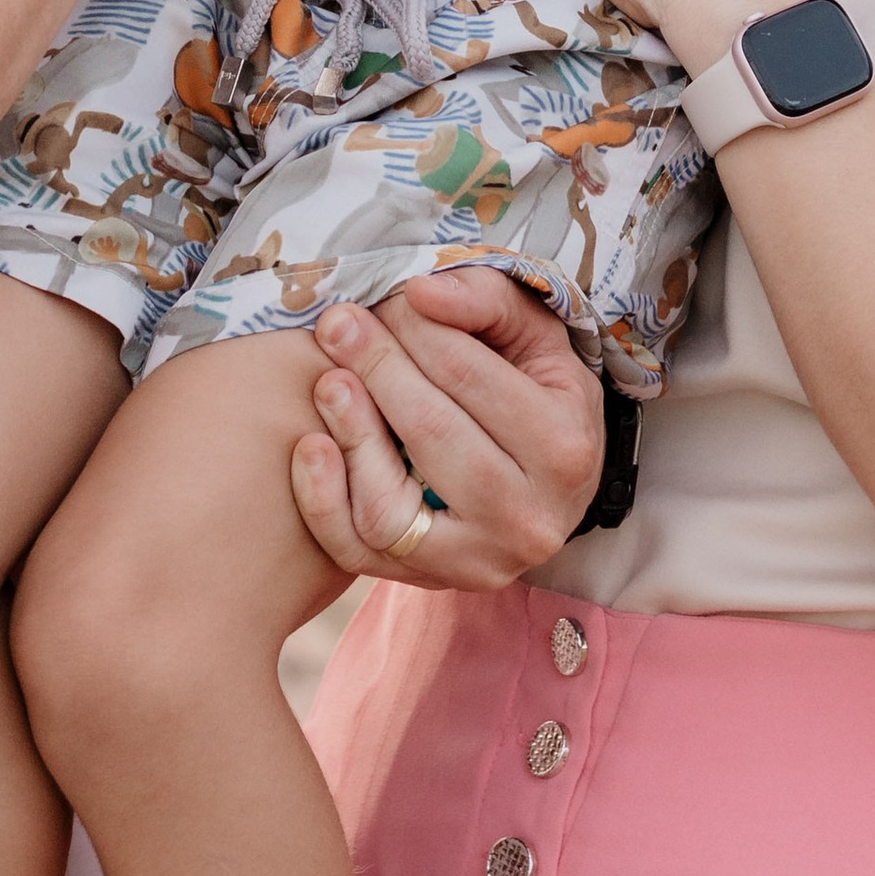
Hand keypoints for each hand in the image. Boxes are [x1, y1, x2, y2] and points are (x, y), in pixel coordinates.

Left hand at [288, 272, 604, 589]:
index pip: (465, 372)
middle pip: (428, 433)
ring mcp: (478, 562)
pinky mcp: (432, 583)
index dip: (413, 325)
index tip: (385, 297)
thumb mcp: (531, 334)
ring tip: (329, 381)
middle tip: (338, 322)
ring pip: (389, 507)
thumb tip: (420, 292)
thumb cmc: (533, 391)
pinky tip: (311, 446)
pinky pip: (359, 553)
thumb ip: (484, 299)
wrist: (543, 485)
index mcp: (563, 445)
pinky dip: (323, 502)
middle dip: (374, 366)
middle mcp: (528, 517)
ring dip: (349, 434)